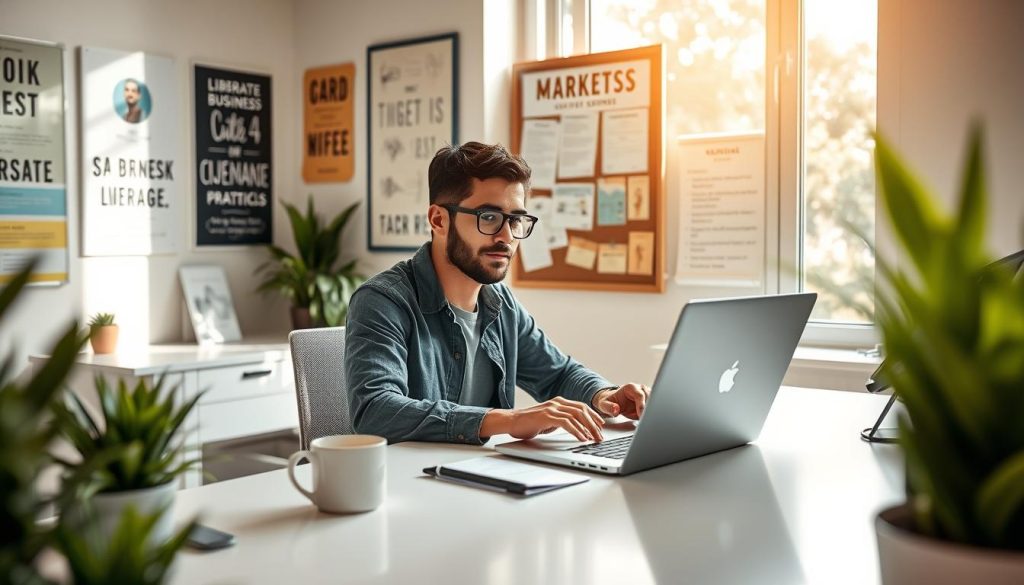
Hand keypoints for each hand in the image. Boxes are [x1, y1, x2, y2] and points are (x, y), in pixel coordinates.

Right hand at [480, 397, 604, 441]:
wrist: (511, 421)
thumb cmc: (528, 423)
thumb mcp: (549, 421)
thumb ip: (560, 421)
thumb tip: (575, 428)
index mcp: (559, 402)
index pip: (581, 406)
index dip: (593, 416)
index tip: (601, 426)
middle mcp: (557, 402)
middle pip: (582, 410)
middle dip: (594, 424)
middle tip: (600, 436)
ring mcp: (552, 408)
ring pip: (577, 416)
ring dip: (588, 428)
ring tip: (594, 439)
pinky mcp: (547, 416)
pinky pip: (567, 422)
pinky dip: (577, 431)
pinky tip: (582, 438)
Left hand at [592, 383, 649, 419]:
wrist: (615, 402)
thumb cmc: (610, 402)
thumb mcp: (604, 405)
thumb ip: (609, 407)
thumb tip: (616, 409)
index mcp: (630, 387)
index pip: (640, 395)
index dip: (641, 406)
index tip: (641, 415)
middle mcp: (640, 389)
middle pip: (650, 398)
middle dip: (648, 409)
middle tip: (646, 420)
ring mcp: (646, 394)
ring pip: (654, 402)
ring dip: (651, 411)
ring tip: (647, 421)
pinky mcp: (650, 401)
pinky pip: (654, 406)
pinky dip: (652, 413)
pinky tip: (649, 419)